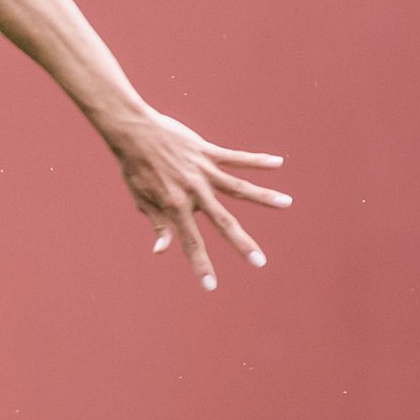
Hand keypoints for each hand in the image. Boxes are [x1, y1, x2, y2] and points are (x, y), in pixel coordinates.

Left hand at [109, 109, 289, 290]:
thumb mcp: (141, 199)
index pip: (190, 242)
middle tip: (260, 262)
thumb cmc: (135, 168)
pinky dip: (257, 160)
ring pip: (238, 187)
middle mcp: (192, 192)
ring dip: (264, 196)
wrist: (133, 132)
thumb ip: (158, 224)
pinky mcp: (207, 153)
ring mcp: (202, 171)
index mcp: (174, 206)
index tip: (211, 286)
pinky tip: (278, 162)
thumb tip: (161, 252)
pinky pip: (236, 158)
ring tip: (287, 203)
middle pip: (222, 221)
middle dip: (241, 244)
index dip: (199, 265)